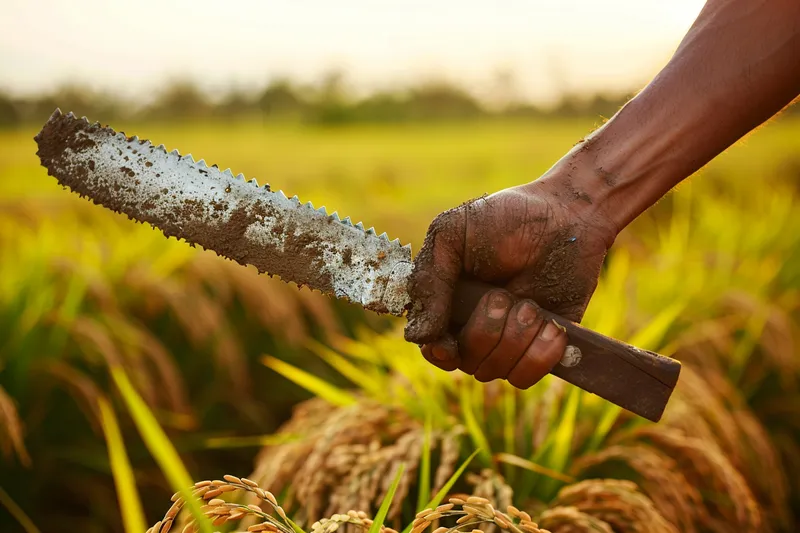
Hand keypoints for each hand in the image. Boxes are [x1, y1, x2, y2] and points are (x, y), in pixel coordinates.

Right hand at [404, 175, 616, 387]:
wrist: (567, 215)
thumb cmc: (506, 219)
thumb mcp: (452, 236)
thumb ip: (429, 282)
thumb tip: (418, 336)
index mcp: (448, 303)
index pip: (433, 348)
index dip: (440, 352)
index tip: (451, 344)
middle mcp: (477, 327)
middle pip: (467, 363)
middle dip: (486, 332)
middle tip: (503, 296)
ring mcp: (511, 339)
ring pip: (498, 372)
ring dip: (516, 339)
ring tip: (531, 306)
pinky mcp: (544, 346)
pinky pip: (530, 376)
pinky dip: (541, 356)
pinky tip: (552, 327)